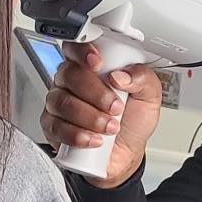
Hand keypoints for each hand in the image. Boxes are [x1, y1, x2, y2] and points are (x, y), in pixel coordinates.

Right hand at [41, 44, 162, 189]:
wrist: (125, 154)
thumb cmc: (132, 122)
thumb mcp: (149, 97)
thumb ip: (143, 78)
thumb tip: (121, 75)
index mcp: (91, 67)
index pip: (76, 48)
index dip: (82, 52)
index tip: (98, 64)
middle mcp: (71, 82)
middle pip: (69, 75)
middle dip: (95, 93)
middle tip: (116, 107)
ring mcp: (59, 104)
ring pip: (62, 102)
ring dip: (90, 117)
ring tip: (110, 127)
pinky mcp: (52, 127)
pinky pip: (56, 126)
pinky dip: (77, 135)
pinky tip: (94, 140)